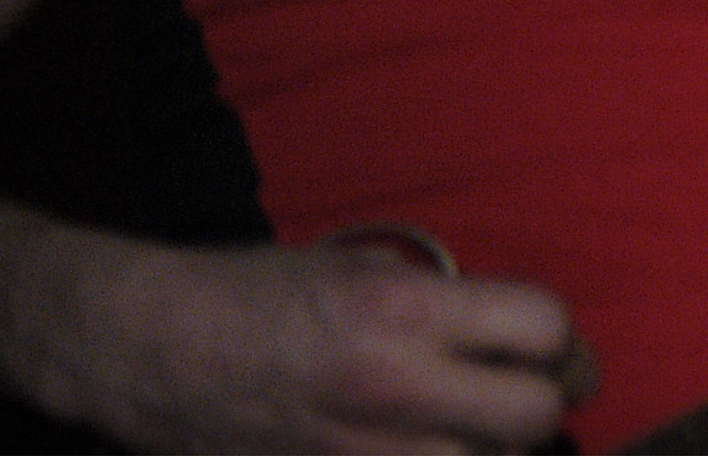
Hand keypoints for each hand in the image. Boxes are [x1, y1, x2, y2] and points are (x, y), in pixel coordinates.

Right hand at [8, 222, 590, 455]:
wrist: (144, 349)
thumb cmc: (251, 294)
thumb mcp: (358, 269)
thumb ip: (441, 305)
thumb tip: (517, 337)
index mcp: (400, 307)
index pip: (543, 326)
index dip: (563, 341)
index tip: (558, 350)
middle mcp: (389, 383)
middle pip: (534, 415)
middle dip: (548, 402)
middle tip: (538, 395)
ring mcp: (357, 452)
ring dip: (494, 452)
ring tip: (478, 432)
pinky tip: (433, 451)